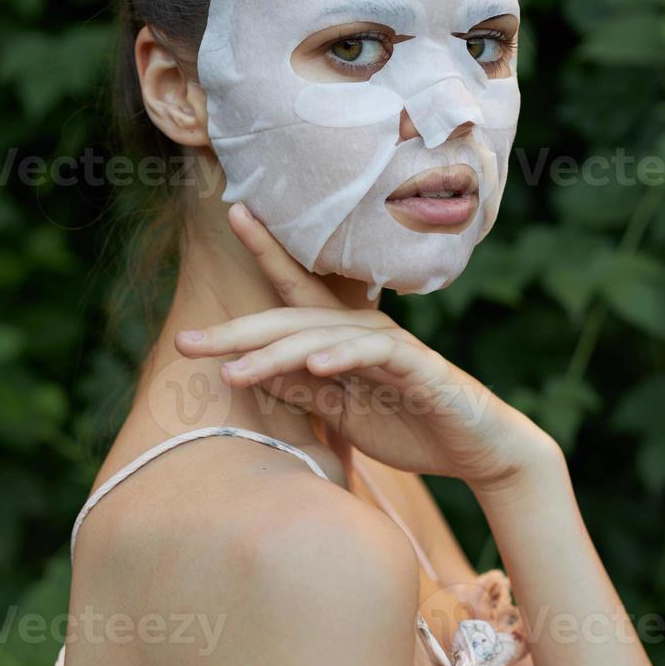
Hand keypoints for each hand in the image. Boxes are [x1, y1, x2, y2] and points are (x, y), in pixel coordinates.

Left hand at [174, 203, 561, 491]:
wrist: (478, 451)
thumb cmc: (410, 425)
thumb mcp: (341, 410)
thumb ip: (301, 387)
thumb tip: (246, 368)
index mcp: (340, 337)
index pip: (293, 293)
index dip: (264, 252)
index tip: (233, 214)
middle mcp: (362, 329)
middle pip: (290, 319)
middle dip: (236, 330)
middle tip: (185, 341)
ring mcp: (389, 345)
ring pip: (321, 338)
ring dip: (274, 354)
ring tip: (231, 371)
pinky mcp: (417, 367)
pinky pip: (373, 356)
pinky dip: (342, 358)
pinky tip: (315, 365)